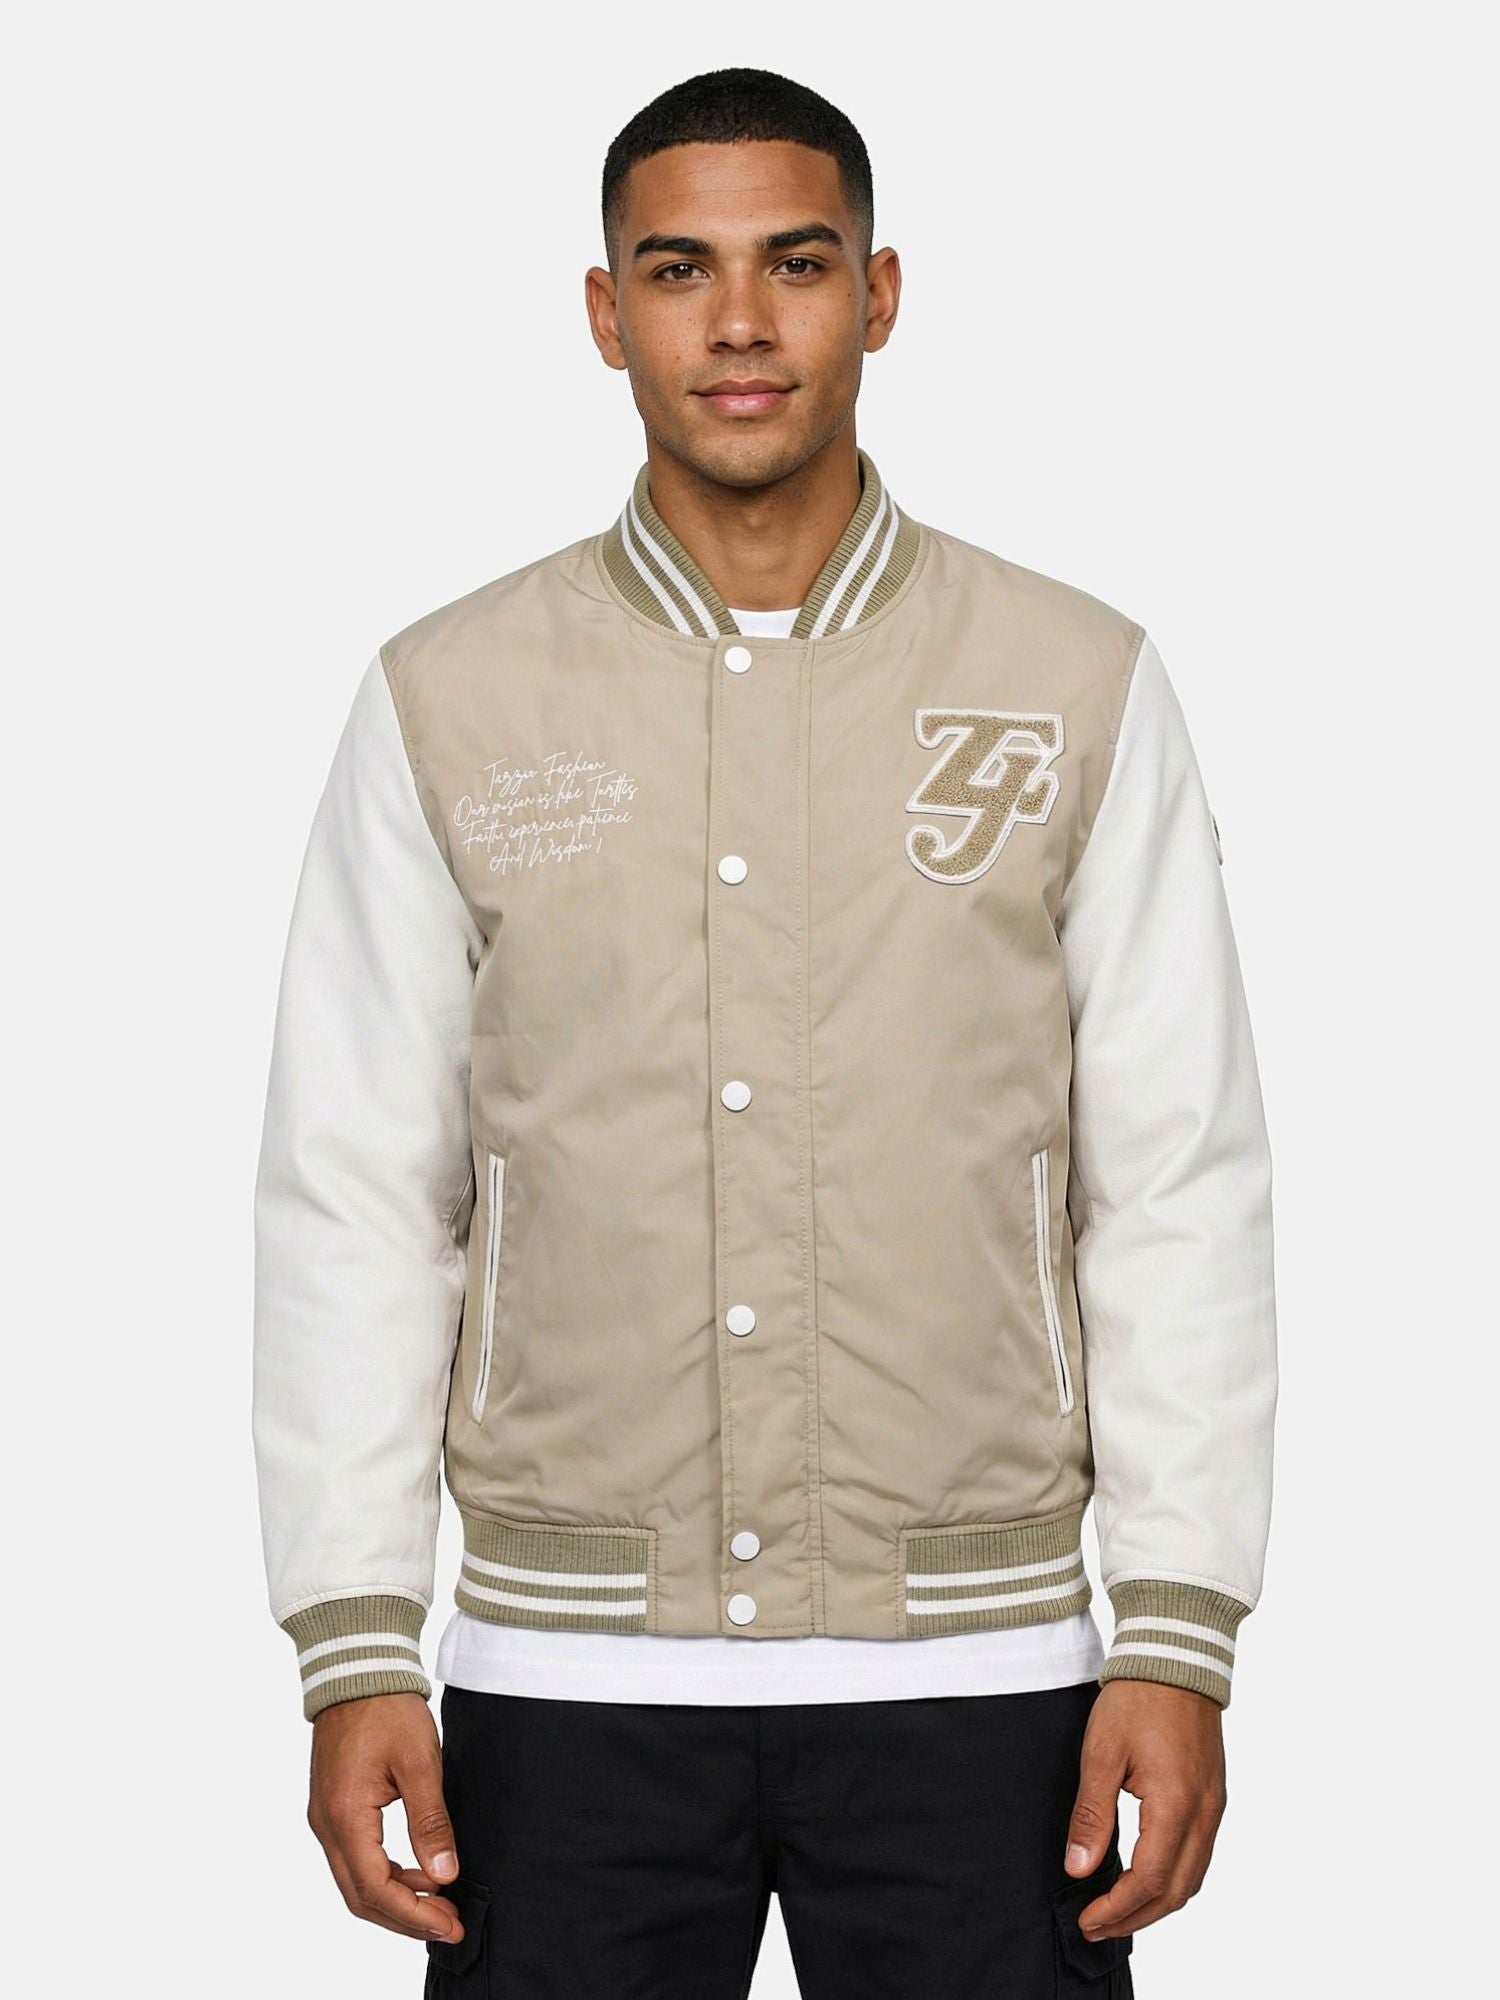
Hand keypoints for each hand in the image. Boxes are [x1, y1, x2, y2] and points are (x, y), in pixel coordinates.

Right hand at [306, 1690, 463, 1944]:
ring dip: (395, 1900)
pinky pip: (354, 1859)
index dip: (414, 1914)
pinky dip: (385, 1877)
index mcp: (345, 1815)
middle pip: (361, 1895)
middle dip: (406, 1917)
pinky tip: (417, 1874)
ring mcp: (325, 1818)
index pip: (375, 1888)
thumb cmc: (387, 1708)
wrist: (358, 1670)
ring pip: (355, 1882)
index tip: (450, 1924)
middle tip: (449, 1924)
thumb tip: (444, 1874)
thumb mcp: (420, 1762)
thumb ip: (430, 1821)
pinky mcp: (333, 1809)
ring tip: (439, 1904)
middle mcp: (326, 1825)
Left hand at [1064, 1680, 1226, 1940]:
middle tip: (1097, 1926)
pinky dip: (1174, 1878)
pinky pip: (1200, 1855)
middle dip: (1136, 1917)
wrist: (1175, 1657)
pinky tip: (1147, 1877)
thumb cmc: (1136, 1698)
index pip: (1149, 1881)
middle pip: (1177, 1892)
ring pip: (1193, 1878)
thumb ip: (1092, 1815)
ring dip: (1157, 1903)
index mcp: (1176, 1804)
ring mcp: (1214, 1806)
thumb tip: (1079, 1869)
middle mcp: (1204, 1813)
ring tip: (1118, 1911)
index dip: (1117, 1909)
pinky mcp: (1213, 1796)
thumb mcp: (1101, 1753)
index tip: (1087, 1920)